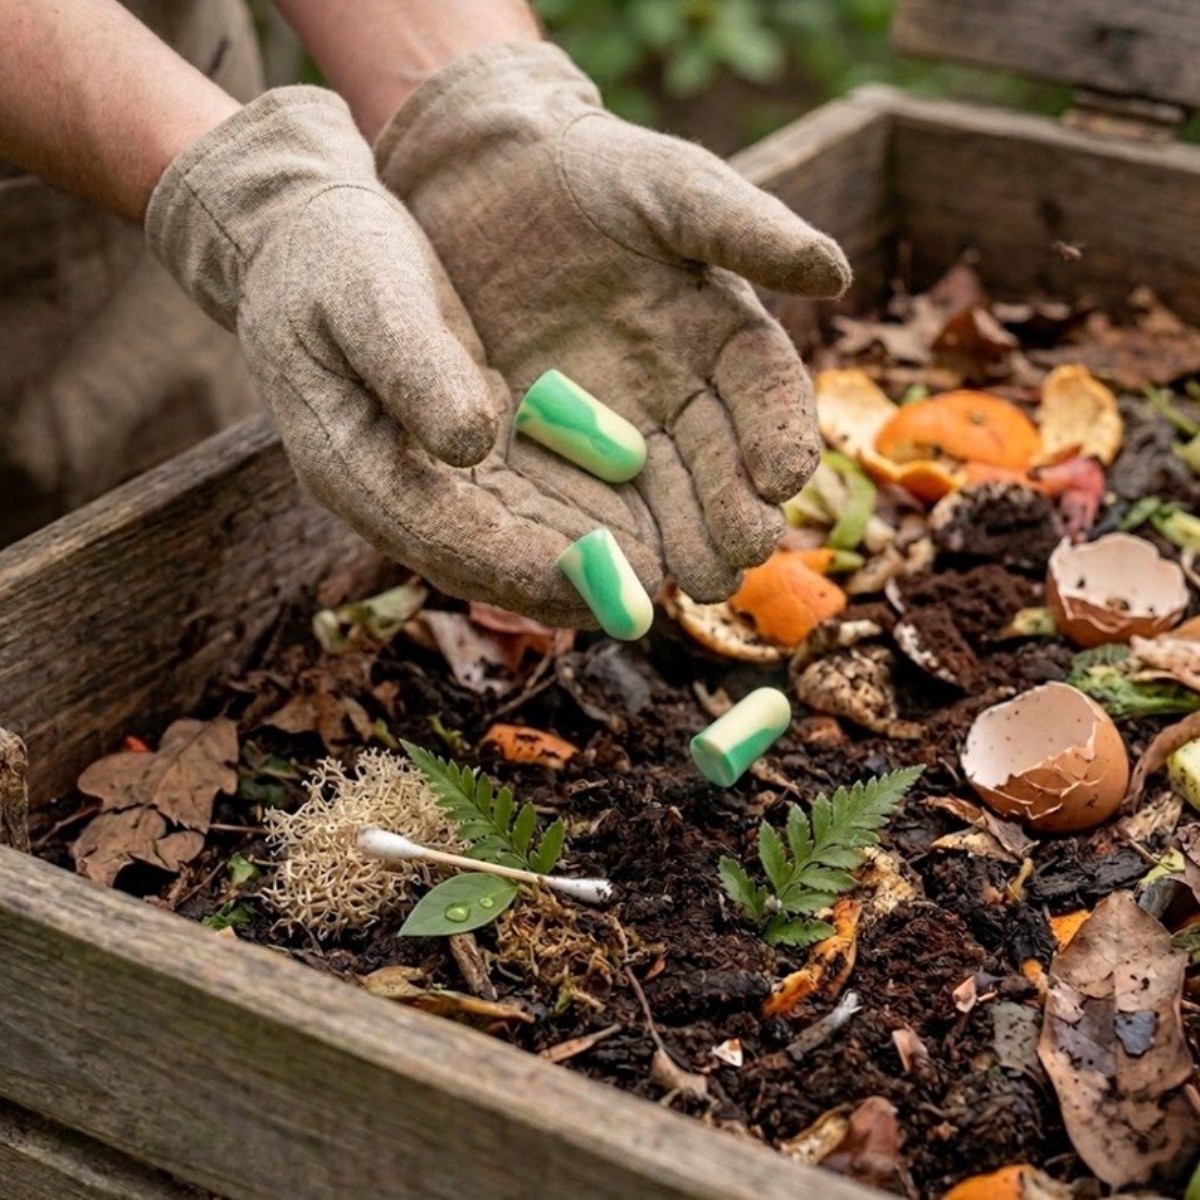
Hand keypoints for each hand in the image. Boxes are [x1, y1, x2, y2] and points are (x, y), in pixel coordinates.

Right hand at [146, 87, 660, 623]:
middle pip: (478, 559)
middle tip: (641, 604)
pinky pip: (519, 501)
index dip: (517, 561)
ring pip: (504, 540)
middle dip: (560, 584)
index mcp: (349, 465)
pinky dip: (570, 519)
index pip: (440, 535)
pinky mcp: (456, 455)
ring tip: (652, 576)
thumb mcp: (368, 295)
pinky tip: (632, 525)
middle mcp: (387, 490)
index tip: (593, 573)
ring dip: (573, 566)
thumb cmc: (330, 256)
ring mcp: (422, 478)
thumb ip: (415, 367)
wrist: (305, 241)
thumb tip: (474, 440)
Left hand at [376, 42, 850, 600]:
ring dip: (676, 543)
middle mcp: (680, 392)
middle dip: (732, 514)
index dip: (780, 435)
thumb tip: (838, 273)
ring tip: (684, 584)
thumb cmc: (594, 172)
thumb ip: (747, 228)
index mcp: (724, 335)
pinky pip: (581, 495)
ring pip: (657, 494)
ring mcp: (616, 424)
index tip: (785, 479)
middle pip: (718, 464)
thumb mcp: (672, 187)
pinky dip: (597, 533)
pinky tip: (605, 569)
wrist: (493, 177)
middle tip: (739, 561)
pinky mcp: (552, 441)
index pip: (766, 394)